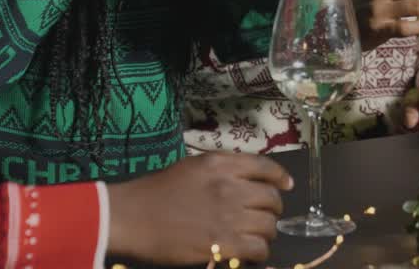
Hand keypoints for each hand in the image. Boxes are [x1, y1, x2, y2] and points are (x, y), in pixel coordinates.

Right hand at [106, 152, 293, 264]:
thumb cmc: (157, 191)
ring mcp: (229, 216)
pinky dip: (259, 252)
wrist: (132, 217)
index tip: (286, 186)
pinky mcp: (224, 243)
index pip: (265, 167)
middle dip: (272, 210)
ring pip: (269, 226)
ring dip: (265, 233)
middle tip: (263, 218)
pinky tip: (249, 253)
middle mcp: (230, 186)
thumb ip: (222, 169)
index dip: (280, 178)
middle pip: (271, 199)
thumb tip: (248, 179)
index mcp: (221, 164)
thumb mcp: (192, 167)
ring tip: (255, 238)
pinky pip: (259, 248)